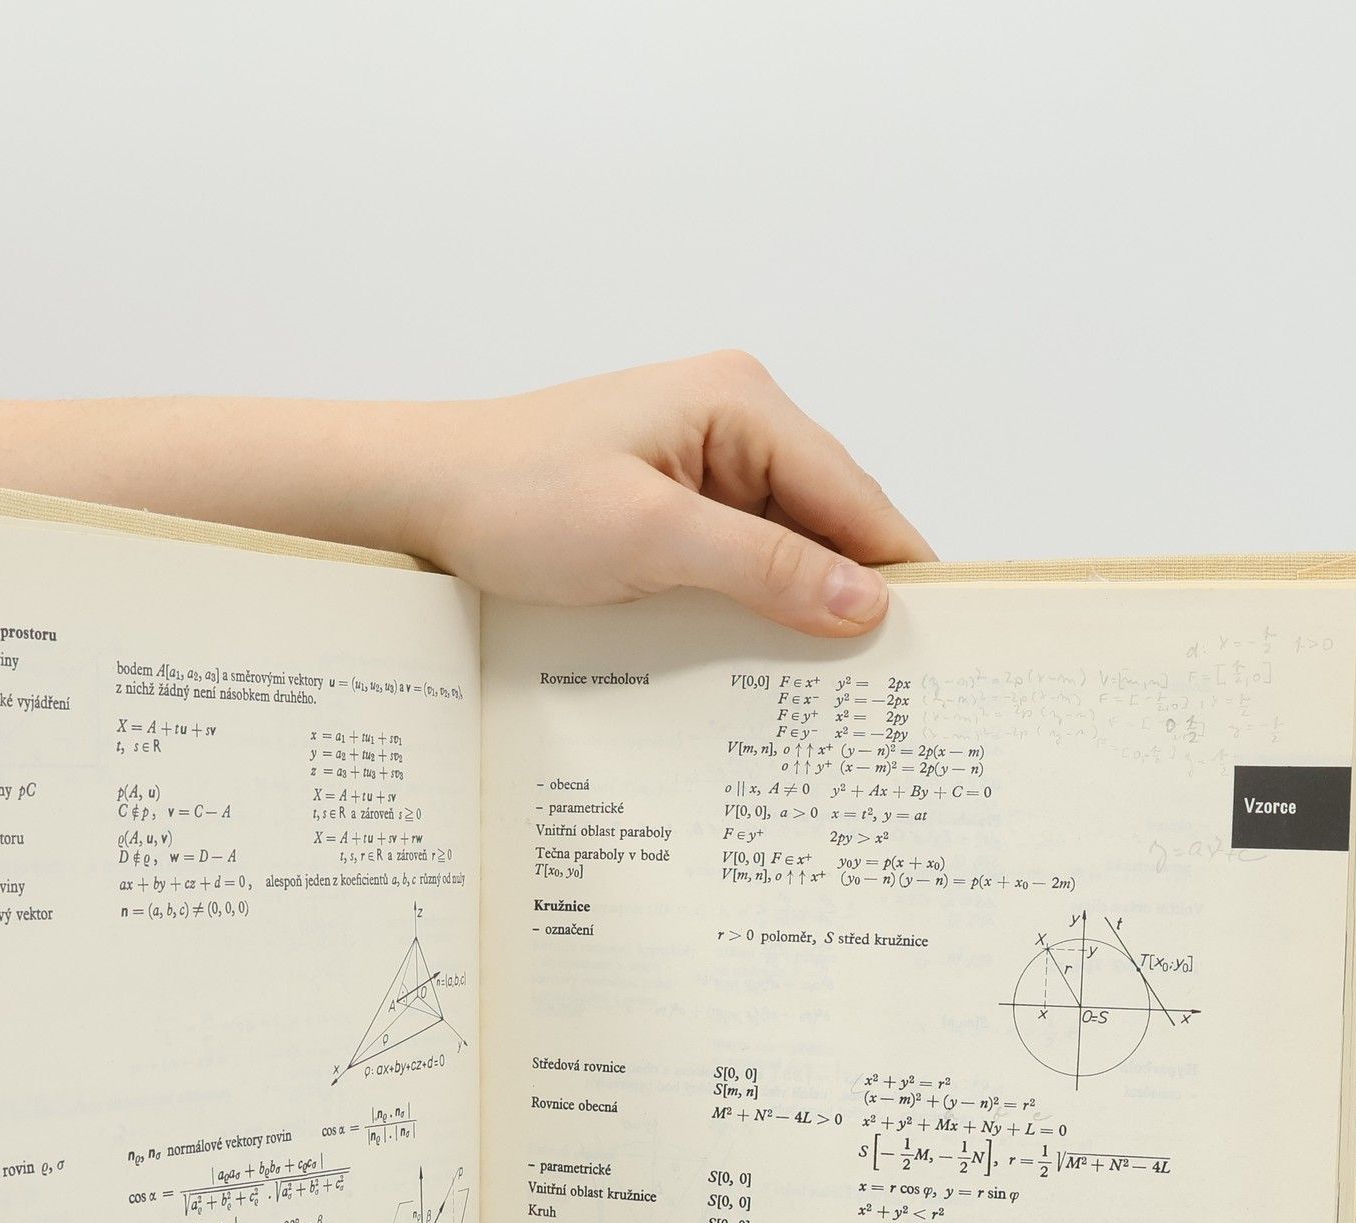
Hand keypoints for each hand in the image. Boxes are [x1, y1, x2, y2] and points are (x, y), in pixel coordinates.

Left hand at [407, 351, 933, 637]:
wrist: (416, 496)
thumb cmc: (514, 497)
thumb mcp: (649, 537)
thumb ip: (764, 568)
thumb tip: (865, 602)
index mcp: (740, 403)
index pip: (854, 494)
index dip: (897, 569)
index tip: (940, 642)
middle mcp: (731, 422)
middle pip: (827, 520)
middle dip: (850, 595)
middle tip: (885, 686)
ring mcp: (698, 463)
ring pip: (783, 547)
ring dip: (798, 608)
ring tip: (831, 688)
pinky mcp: (666, 504)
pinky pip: (735, 559)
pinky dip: (751, 606)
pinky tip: (759, 660)